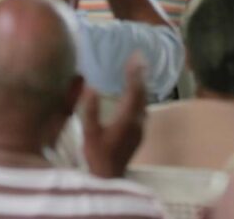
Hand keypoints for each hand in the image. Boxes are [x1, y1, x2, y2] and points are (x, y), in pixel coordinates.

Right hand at [81, 55, 146, 177]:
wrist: (109, 177)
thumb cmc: (97, 155)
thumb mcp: (89, 133)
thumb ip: (90, 110)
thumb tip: (91, 87)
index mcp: (126, 119)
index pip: (134, 90)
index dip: (135, 72)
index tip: (135, 56)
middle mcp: (138, 120)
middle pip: (142, 92)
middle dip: (140, 73)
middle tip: (138, 56)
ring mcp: (141, 127)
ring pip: (144, 100)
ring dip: (141, 83)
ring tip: (138, 68)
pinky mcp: (140, 131)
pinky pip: (143, 106)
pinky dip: (140, 94)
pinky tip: (135, 91)